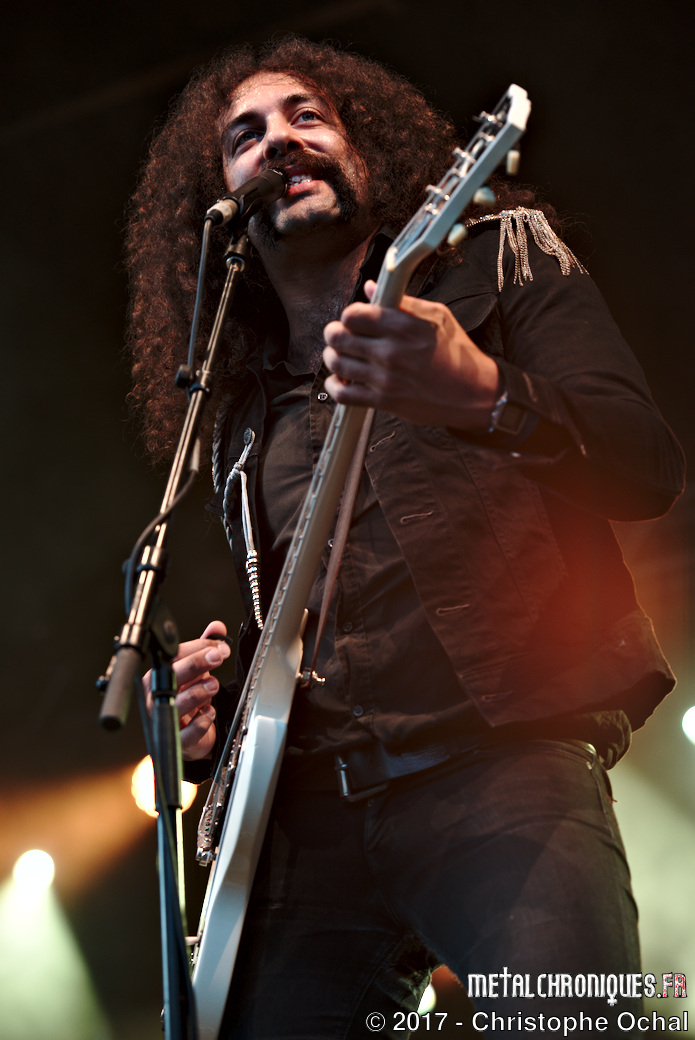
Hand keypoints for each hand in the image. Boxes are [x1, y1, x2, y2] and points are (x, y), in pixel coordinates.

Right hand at [143, 620, 230, 760]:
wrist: (189, 736)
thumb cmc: (188, 700)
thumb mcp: (197, 671)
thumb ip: (205, 648)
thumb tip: (217, 627)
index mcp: (159, 675)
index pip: (174, 656)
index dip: (198, 648)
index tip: (220, 645)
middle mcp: (157, 696)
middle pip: (171, 677)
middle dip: (196, 663)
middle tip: (217, 656)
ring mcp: (165, 719)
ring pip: (176, 704)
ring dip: (197, 691)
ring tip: (213, 684)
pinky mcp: (177, 740)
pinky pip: (186, 733)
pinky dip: (200, 723)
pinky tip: (209, 712)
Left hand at [322, 280, 498, 428]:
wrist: (473, 393)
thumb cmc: (457, 353)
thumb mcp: (438, 316)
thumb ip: (401, 302)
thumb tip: (371, 288)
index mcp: (403, 326)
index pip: (354, 314)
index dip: (349, 314)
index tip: (354, 318)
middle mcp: (391, 351)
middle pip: (339, 336)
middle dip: (334, 333)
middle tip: (338, 335)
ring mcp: (385, 378)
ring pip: (337, 364)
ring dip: (332, 357)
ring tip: (338, 355)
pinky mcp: (384, 401)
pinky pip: (344, 395)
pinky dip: (335, 386)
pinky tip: (340, 380)